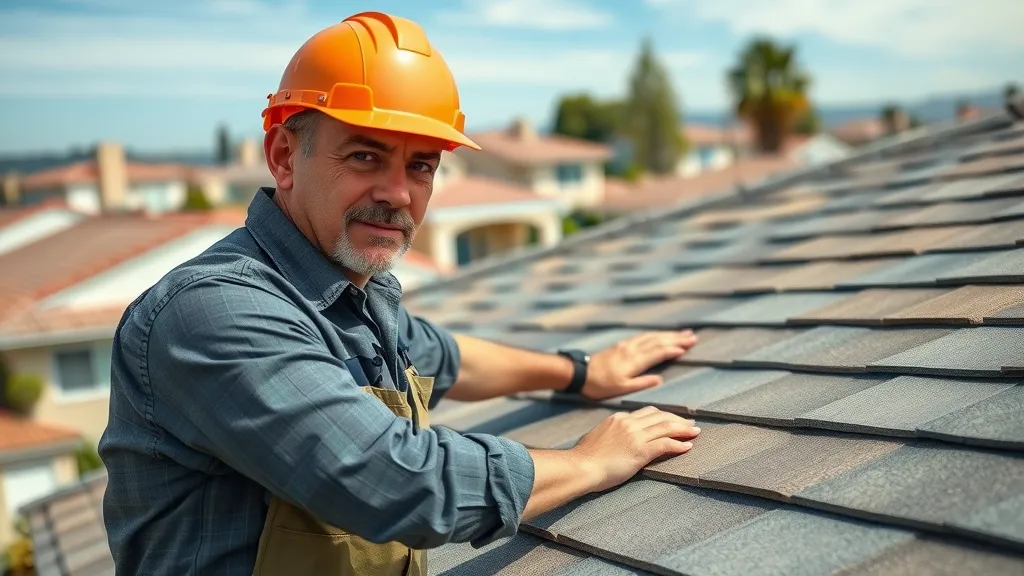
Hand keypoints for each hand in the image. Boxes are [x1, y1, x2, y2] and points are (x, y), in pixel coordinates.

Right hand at [571, 406, 699, 492]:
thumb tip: (611, 437)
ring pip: (666, 427)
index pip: (646, 412)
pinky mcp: (640, 451)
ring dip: (684, 429)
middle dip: (678, 419)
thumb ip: (608, 433)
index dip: (663, 415)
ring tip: (695, 431)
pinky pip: (665, 444)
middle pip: (660, 415)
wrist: (581, 466)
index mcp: (618, 418)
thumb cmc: (584, 457)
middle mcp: (628, 423)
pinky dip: (679, 444)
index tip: (672, 419)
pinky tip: (688, 446)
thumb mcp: (597, 437)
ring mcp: (635, 436)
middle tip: (690, 423)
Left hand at [582, 330, 697, 399]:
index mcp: (634, 361)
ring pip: (651, 336)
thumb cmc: (600, 385)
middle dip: (676, 338)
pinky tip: (660, 334)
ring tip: (683, 333)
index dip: (674, 349)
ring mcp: (626, 345)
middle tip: (693, 336)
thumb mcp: (621, 389)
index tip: (688, 347)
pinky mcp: (621, 345)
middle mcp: (632, 349)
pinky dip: (655, 334)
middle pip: (658, 340)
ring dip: (668, 334)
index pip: (659, 352)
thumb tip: (659, 379)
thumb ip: (641, 383)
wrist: (580, 373)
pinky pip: (643, 336)